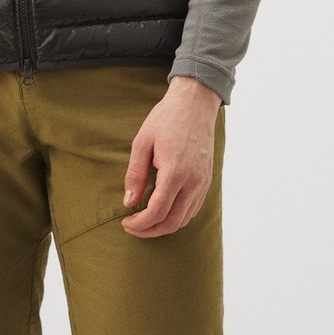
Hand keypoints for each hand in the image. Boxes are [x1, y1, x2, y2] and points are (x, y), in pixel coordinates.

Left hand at [121, 76, 220, 237]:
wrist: (195, 103)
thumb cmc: (166, 119)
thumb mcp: (142, 142)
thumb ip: (135, 174)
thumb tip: (129, 203)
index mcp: (175, 171)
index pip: (158, 211)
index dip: (140, 223)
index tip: (126, 221)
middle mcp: (193, 181)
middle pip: (172, 222)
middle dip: (150, 230)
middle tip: (133, 227)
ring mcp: (203, 182)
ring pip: (185, 219)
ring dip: (164, 226)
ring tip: (146, 222)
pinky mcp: (207, 179)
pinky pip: (194, 208)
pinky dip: (178, 216)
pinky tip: (164, 211)